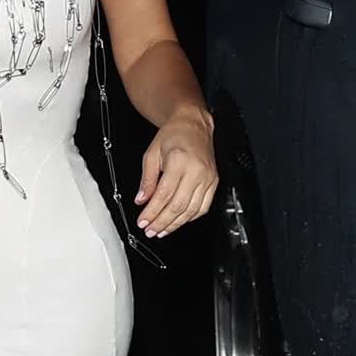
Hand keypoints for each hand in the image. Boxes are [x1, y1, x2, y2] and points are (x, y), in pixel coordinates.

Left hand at [135, 109, 217, 237]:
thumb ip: (147, 179)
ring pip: (191, 210)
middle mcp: (196, 170)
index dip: (152, 212)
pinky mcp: (214, 182)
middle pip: (178, 206)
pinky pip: (203, 206)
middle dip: (162, 222)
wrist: (193, 124)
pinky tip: (178, 222)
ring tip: (162, 231)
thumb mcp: (152, 154)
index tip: (143, 221)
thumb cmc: (173, 135)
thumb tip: (141, 200)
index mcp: (179, 161)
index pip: (164, 195)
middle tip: (150, 230)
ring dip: (175, 224)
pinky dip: (190, 218)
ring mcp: (208, 177)